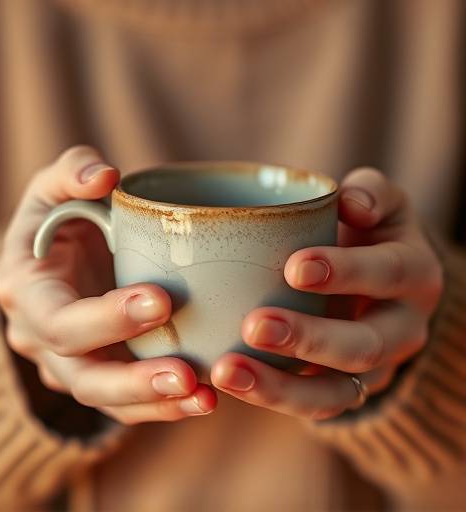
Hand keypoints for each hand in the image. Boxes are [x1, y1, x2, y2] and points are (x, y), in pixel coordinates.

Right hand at [0, 146, 215, 424]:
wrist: (57, 259)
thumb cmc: (59, 220)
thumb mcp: (54, 189)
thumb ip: (72, 172)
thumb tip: (105, 175)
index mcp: (28, 293)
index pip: (61, 319)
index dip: (107, 317)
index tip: (162, 299)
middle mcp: (42, 339)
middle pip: (83, 375)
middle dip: (135, 377)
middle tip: (186, 372)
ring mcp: (70, 363)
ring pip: (107, 402)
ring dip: (156, 404)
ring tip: (205, 398)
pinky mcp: (100, 374)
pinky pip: (128, 405)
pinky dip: (165, 407)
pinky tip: (204, 399)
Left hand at [211, 168, 442, 419]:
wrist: (379, 285)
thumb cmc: (369, 235)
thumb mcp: (381, 204)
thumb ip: (370, 193)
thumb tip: (350, 203)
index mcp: (413, 274)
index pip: (388, 274)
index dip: (346, 272)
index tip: (294, 268)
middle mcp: (402, 328)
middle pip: (364, 345)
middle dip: (309, 339)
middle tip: (254, 325)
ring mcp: (373, 368)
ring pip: (336, 391)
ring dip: (280, 386)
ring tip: (227, 371)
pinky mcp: (344, 389)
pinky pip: (313, 405)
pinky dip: (272, 397)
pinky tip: (228, 380)